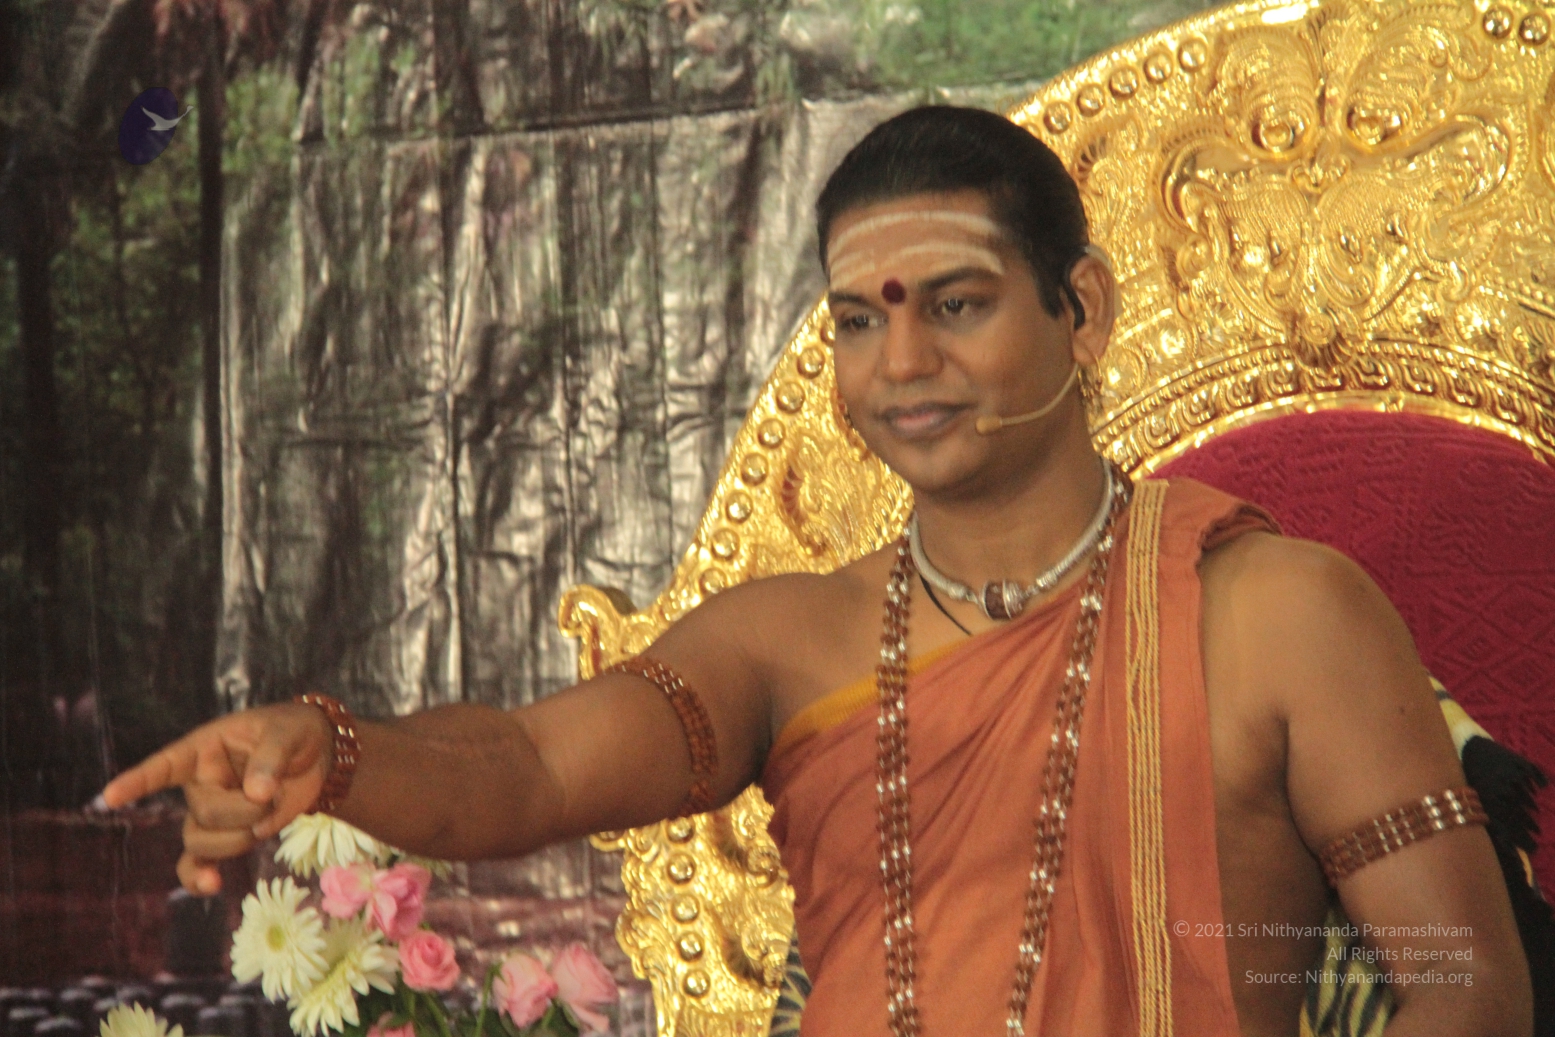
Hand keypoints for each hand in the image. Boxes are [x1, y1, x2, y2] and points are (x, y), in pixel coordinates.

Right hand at [101, 703, 333, 894]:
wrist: (316, 755)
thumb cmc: (294, 733)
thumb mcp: (288, 733)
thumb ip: (271, 759)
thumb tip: (256, 793)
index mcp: (204, 749)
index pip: (165, 766)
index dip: (138, 781)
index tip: (111, 797)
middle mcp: (199, 783)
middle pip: (203, 813)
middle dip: (243, 813)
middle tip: (272, 795)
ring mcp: (210, 812)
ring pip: (202, 842)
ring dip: (241, 837)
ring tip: (268, 816)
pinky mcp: (227, 835)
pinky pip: (198, 864)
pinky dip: (200, 878)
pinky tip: (211, 886)